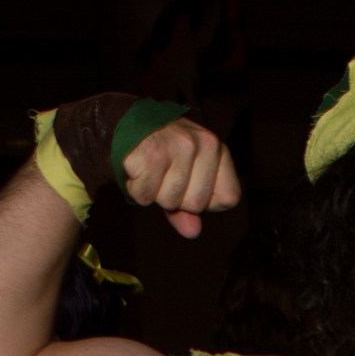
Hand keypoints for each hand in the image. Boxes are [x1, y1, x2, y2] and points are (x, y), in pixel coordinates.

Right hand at [120, 121, 241, 240]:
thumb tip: (192, 232)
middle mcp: (204, 143)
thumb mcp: (184, 178)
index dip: (207, 202)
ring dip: (154, 193)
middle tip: (164, 173)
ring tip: (150, 169)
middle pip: (196, 204)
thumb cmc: (162, 154)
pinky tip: (137, 168)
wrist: (125, 123)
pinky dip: (136, 189)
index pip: (228, 198)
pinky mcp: (153, 153)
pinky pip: (146, 196)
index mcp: (217, 148)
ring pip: (170, 201)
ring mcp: (180, 146)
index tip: (190, 184)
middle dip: (176, 199)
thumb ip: (190, 209)